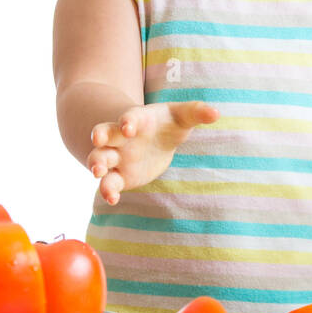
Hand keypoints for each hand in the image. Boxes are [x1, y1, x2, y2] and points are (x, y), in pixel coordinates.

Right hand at [88, 100, 220, 204]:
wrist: (155, 141)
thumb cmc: (169, 124)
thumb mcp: (183, 117)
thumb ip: (197, 112)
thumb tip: (216, 113)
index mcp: (137, 119)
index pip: (130, 117)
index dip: (128, 120)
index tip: (128, 127)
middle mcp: (121, 138)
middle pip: (104, 134)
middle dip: (99, 136)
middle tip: (97, 140)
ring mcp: (117, 157)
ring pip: (100, 159)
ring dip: (96, 164)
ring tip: (98, 172)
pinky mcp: (119, 177)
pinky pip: (109, 183)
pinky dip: (107, 191)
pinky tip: (112, 199)